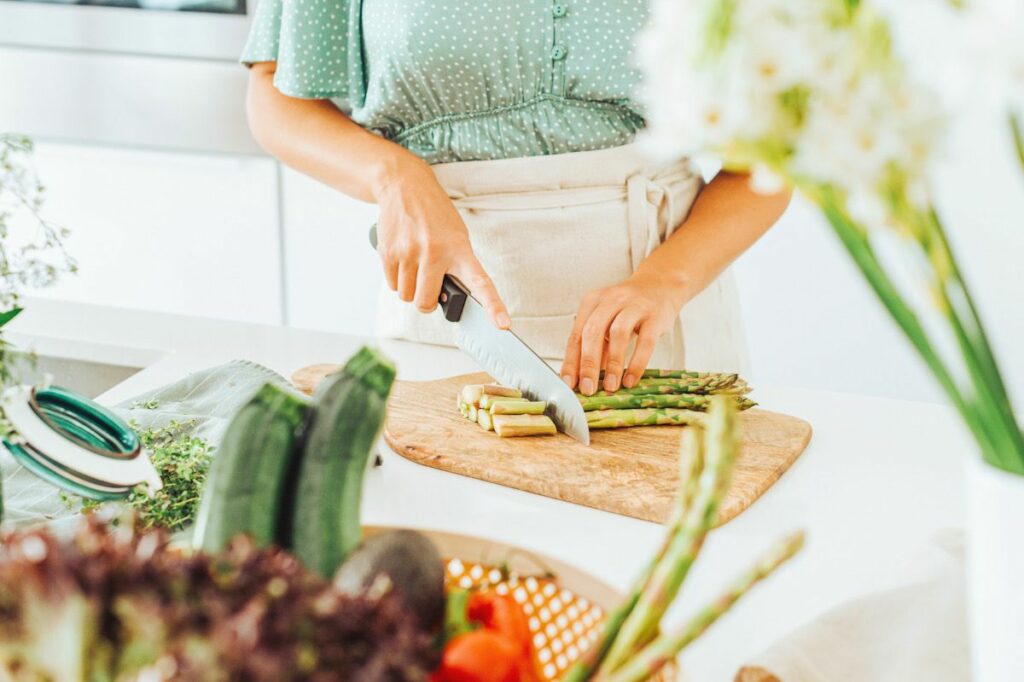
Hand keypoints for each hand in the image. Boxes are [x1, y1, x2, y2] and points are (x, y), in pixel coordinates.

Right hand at [375, 157, 509, 327]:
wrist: (405, 186)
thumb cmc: (435, 215)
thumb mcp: (455, 235)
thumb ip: (455, 265)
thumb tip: (445, 298)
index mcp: (460, 249)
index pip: (481, 283)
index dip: (493, 306)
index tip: (502, 325)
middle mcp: (435, 252)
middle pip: (426, 302)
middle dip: (427, 302)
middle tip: (429, 288)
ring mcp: (409, 253)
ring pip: (407, 296)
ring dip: (411, 288)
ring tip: (415, 265)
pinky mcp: (388, 252)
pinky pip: (392, 285)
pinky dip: (397, 279)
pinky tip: (403, 259)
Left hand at [561, 272, 686, 395]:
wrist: (660, 285)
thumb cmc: (627, 308)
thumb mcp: (606, 320)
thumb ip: (595, 345)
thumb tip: (582, 377)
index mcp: (592, 302)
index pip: (576, 335)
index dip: (571, 361)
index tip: (569, 383)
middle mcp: (610, 300)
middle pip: (593, 333)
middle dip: (588, 364)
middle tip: (588, 388)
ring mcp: (633, 306)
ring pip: (618, 335)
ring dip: (613, 364)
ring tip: (611, 387)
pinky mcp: (654, 316)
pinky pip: (645, 342)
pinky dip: (637, 363)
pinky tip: (630, 379)